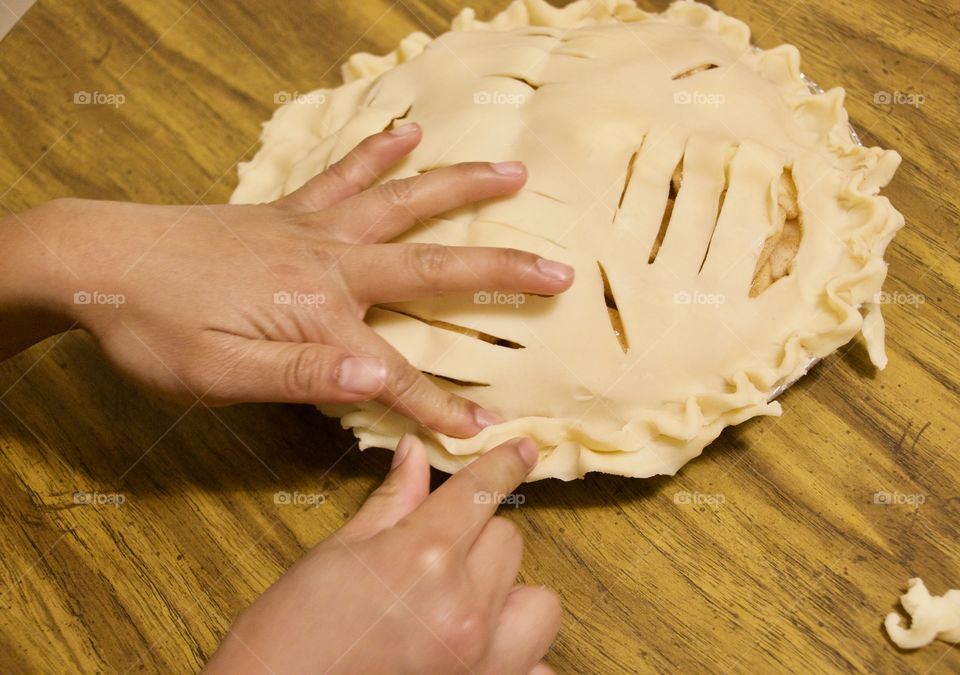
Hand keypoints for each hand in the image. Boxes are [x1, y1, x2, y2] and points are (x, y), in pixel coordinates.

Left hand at [1, 124, 573, 436]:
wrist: (100, 260)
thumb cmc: (156, 328)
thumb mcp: (219, 374)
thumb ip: (303, 378)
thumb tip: (380, 381)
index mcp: (318, 317)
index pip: (396, 375)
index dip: (441, 408)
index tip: (487, 433)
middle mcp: (330, 264)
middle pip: (432, 267)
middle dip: (499, 275)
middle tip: (558, 273)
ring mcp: (313, 229)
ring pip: (403, 203)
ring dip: (462, 189)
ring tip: (513, 173)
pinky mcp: (290, 211)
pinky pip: (345, 174)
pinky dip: (380, 153)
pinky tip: (409, 133)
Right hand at [205, 436, 560, 673]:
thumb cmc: (292, 630)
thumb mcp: (339, 551)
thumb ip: (394, 501)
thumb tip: (415, 453)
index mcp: (425, 556)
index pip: (482, 491)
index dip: (505, 463)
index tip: (523, 450)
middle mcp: (465, 607)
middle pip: (509, 540)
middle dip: (479, 535)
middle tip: (439, 549)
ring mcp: (481, 658)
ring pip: (537, 599)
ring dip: (509, 590)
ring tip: (466, 599)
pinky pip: (537, 662)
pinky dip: (519, 650)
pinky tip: (479, 646)